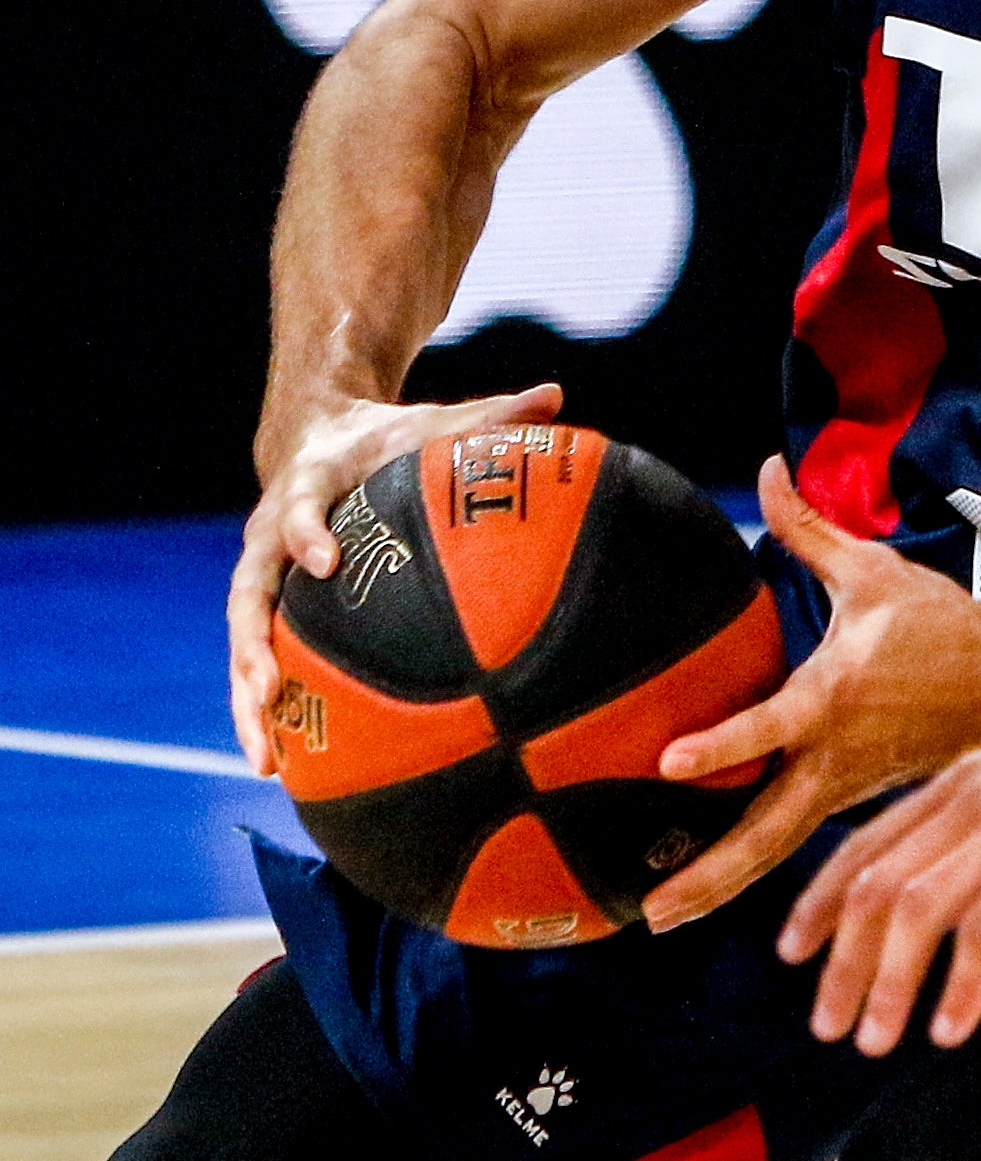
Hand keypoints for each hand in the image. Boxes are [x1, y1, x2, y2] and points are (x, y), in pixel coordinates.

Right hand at [229, 379, 564, 774]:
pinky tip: (284, 767)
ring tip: (265, 762)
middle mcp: (270, 537)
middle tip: (270, 692)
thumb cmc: (387, 438)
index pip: (299, 507)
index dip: (307, 533)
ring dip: (247, 702)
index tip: (326, 563)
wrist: (320, 439)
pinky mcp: (269, 610)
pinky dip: (266, 712)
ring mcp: (263, 577)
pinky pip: (260, 663)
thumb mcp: (434, 422)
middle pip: (247, 595)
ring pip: (243, 645)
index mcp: (307, 485)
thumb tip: (557, 394)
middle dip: (252, 646)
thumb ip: (490, 415)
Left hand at [641, 460, 980, 931]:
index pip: (771, 724)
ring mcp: (845, 787)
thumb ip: (807, 529)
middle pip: (765, 829)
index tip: (671, 761)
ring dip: (720, 884)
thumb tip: (766, 467)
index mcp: (837, 694)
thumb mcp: (874, 571)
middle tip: (650, 909)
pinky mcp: (851, 801)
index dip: (723, 742)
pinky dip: (751, 870)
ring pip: (775, 849)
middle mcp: (836, 754)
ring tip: (662, 916)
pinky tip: (709, 888)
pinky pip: (793, 841)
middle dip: (709, 872)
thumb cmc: (942, 624)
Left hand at [779, 695, 980, 1055]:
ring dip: (885, 986)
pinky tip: (951, 1029)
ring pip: (913, 913)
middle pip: (874, 887)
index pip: (862, 845)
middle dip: (840, 965)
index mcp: (963, 778)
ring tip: (876, 1041)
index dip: (818, 904)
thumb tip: (949, 883)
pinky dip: (959, 989)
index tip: (794, 954)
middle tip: (827, 1027)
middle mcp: (972, 795)